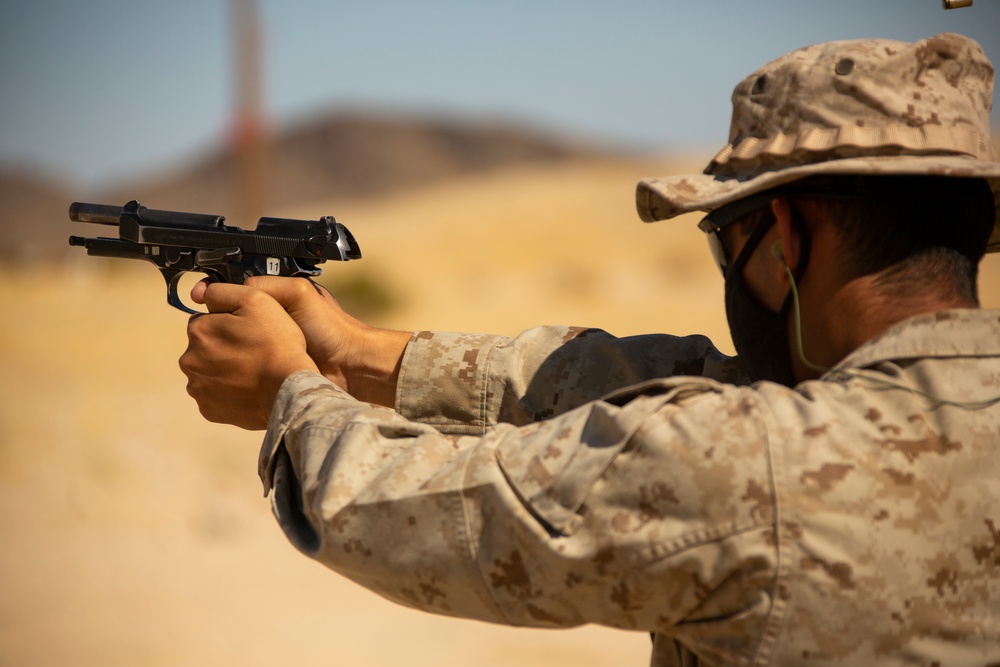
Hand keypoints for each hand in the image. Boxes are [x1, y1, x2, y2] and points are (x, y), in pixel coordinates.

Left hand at [180, 282, 318, 429]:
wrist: (289, 390)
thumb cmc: (277, 344)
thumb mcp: (256, 301)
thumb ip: (223, 291)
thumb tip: (202, 294)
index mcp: (198, 330)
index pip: (206, 320)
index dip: (228, 323)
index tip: (248, 331)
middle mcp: (189, 359)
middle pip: (205, 347)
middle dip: (223, 347)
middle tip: (253, 351)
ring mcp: (198, 388)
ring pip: (208, 372)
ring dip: (224, 370)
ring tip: (252, 371)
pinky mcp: (208, 410)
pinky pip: (215, 396)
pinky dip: (227, 392)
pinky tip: (248, 388)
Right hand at [202, 277, 411, 406]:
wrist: (350, 366)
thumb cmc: (331, 328)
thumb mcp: (299, 292)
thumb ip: (264, 285)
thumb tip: (227, 291)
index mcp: (274, 301)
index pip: (234, 294)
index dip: (215, 295)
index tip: (198, 298)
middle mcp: (266, 324)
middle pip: (227, 321)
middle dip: (215, 324)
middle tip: (202, 328)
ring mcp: (264, 349)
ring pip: (229, 346)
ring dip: (220, 348)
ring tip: (209, 349)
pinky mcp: (265, 372)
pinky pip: (239, 367)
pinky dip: (230, 368)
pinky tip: (224, 369)